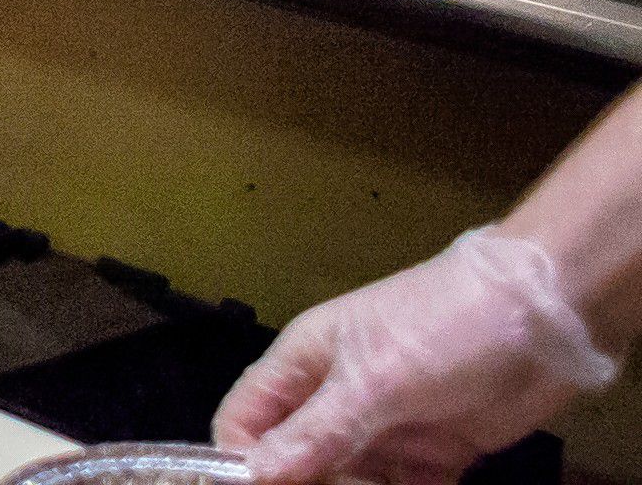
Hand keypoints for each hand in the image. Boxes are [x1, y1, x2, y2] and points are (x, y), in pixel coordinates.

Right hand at [215, 227, 619, 484]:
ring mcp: (386, 427)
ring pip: (347, 479)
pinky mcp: (434, 453)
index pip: (246, 417)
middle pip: (295, 459)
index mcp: (305, 363)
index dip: (240, 459)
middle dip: (302, 483)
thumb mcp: (375, 380)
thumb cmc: (443, 330)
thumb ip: (317, 432)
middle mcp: (337, 397)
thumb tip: (252, 474)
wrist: (546, 318)